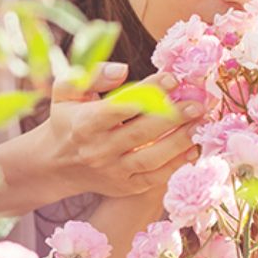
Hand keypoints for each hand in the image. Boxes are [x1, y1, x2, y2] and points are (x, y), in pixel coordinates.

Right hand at [38, 61, 202, 199]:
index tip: (173, 79)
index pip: (120, 107)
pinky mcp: (125, 186)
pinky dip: (177, 164)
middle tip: (198, 103)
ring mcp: (113, 172)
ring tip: (200, 123)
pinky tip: (194, 147)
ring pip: (152, 158)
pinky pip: (155, 177)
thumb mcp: (67, 91)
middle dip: (172, 116)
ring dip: (180, 141)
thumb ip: (93, 74)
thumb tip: (123, 70)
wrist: (57, 163)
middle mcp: (98, 150)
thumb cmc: (69, 119)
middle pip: (141, 133)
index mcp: (85, 124)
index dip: (148, 93)